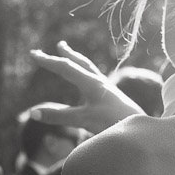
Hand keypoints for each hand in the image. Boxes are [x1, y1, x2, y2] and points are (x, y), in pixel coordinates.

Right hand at [29, 41, 146, 132]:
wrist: (140, 128)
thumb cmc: (113, 123)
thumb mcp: (82, 120)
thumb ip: (58, 116)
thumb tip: (33, 113)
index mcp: (91, 83)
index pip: (65, 67)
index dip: (48, 61)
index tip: (33, 54)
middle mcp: (100, 82)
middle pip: (80, 63)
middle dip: (67, 55)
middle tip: (58, 45)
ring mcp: (107, 89)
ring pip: (89, 70)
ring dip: (78, 61)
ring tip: (72, 56)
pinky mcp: (112, 98)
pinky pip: (95, 80)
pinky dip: (87, 75)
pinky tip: (87, 81)